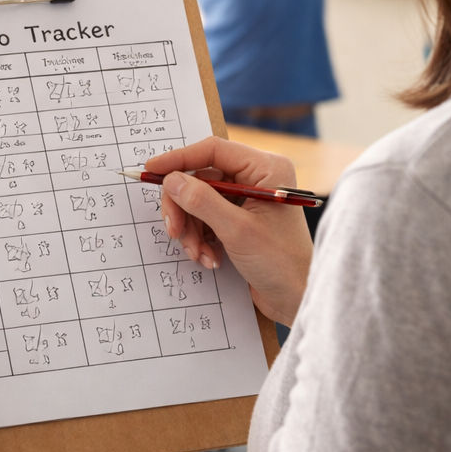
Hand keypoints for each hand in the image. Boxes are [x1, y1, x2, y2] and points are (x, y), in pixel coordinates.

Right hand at [148, 138, 313, 324]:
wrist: (298, 301)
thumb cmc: (281, 264)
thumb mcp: (237, 231)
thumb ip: (201, 201)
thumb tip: (171, 180)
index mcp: (265, 169)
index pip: (212, 150)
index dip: (179, 159)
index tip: (152, 170)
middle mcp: (256, 178)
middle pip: (201, 178)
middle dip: (184, 207)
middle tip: (174, 230)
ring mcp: (247, 199)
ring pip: (199, 200)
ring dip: (191, 229)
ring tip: (198, 253)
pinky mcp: (240, 219)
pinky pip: (206, 218)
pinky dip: (200, 238)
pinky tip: (209, 258)